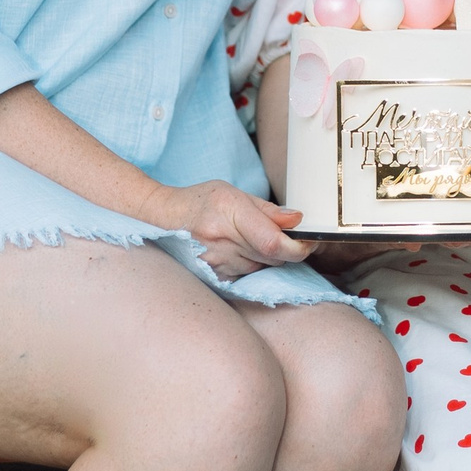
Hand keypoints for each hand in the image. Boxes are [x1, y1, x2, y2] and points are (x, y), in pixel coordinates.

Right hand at [153, 180, 312, 280]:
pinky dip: (253, 263)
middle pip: (273, 257)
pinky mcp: (215, 276)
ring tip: (255, 238)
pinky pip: (248, 273)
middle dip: (289, 249)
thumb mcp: (233, 194)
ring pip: (263, 266)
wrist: (160, 219)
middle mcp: (221, 241)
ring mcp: (216, 263)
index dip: (298, 246)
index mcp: (228, 213)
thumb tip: (297, 220)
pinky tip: (241, 249)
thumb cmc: (199, 202)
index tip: (310, 240)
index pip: (272, 242)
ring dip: (270, 256)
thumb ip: (267, 210)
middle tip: (291, 236)